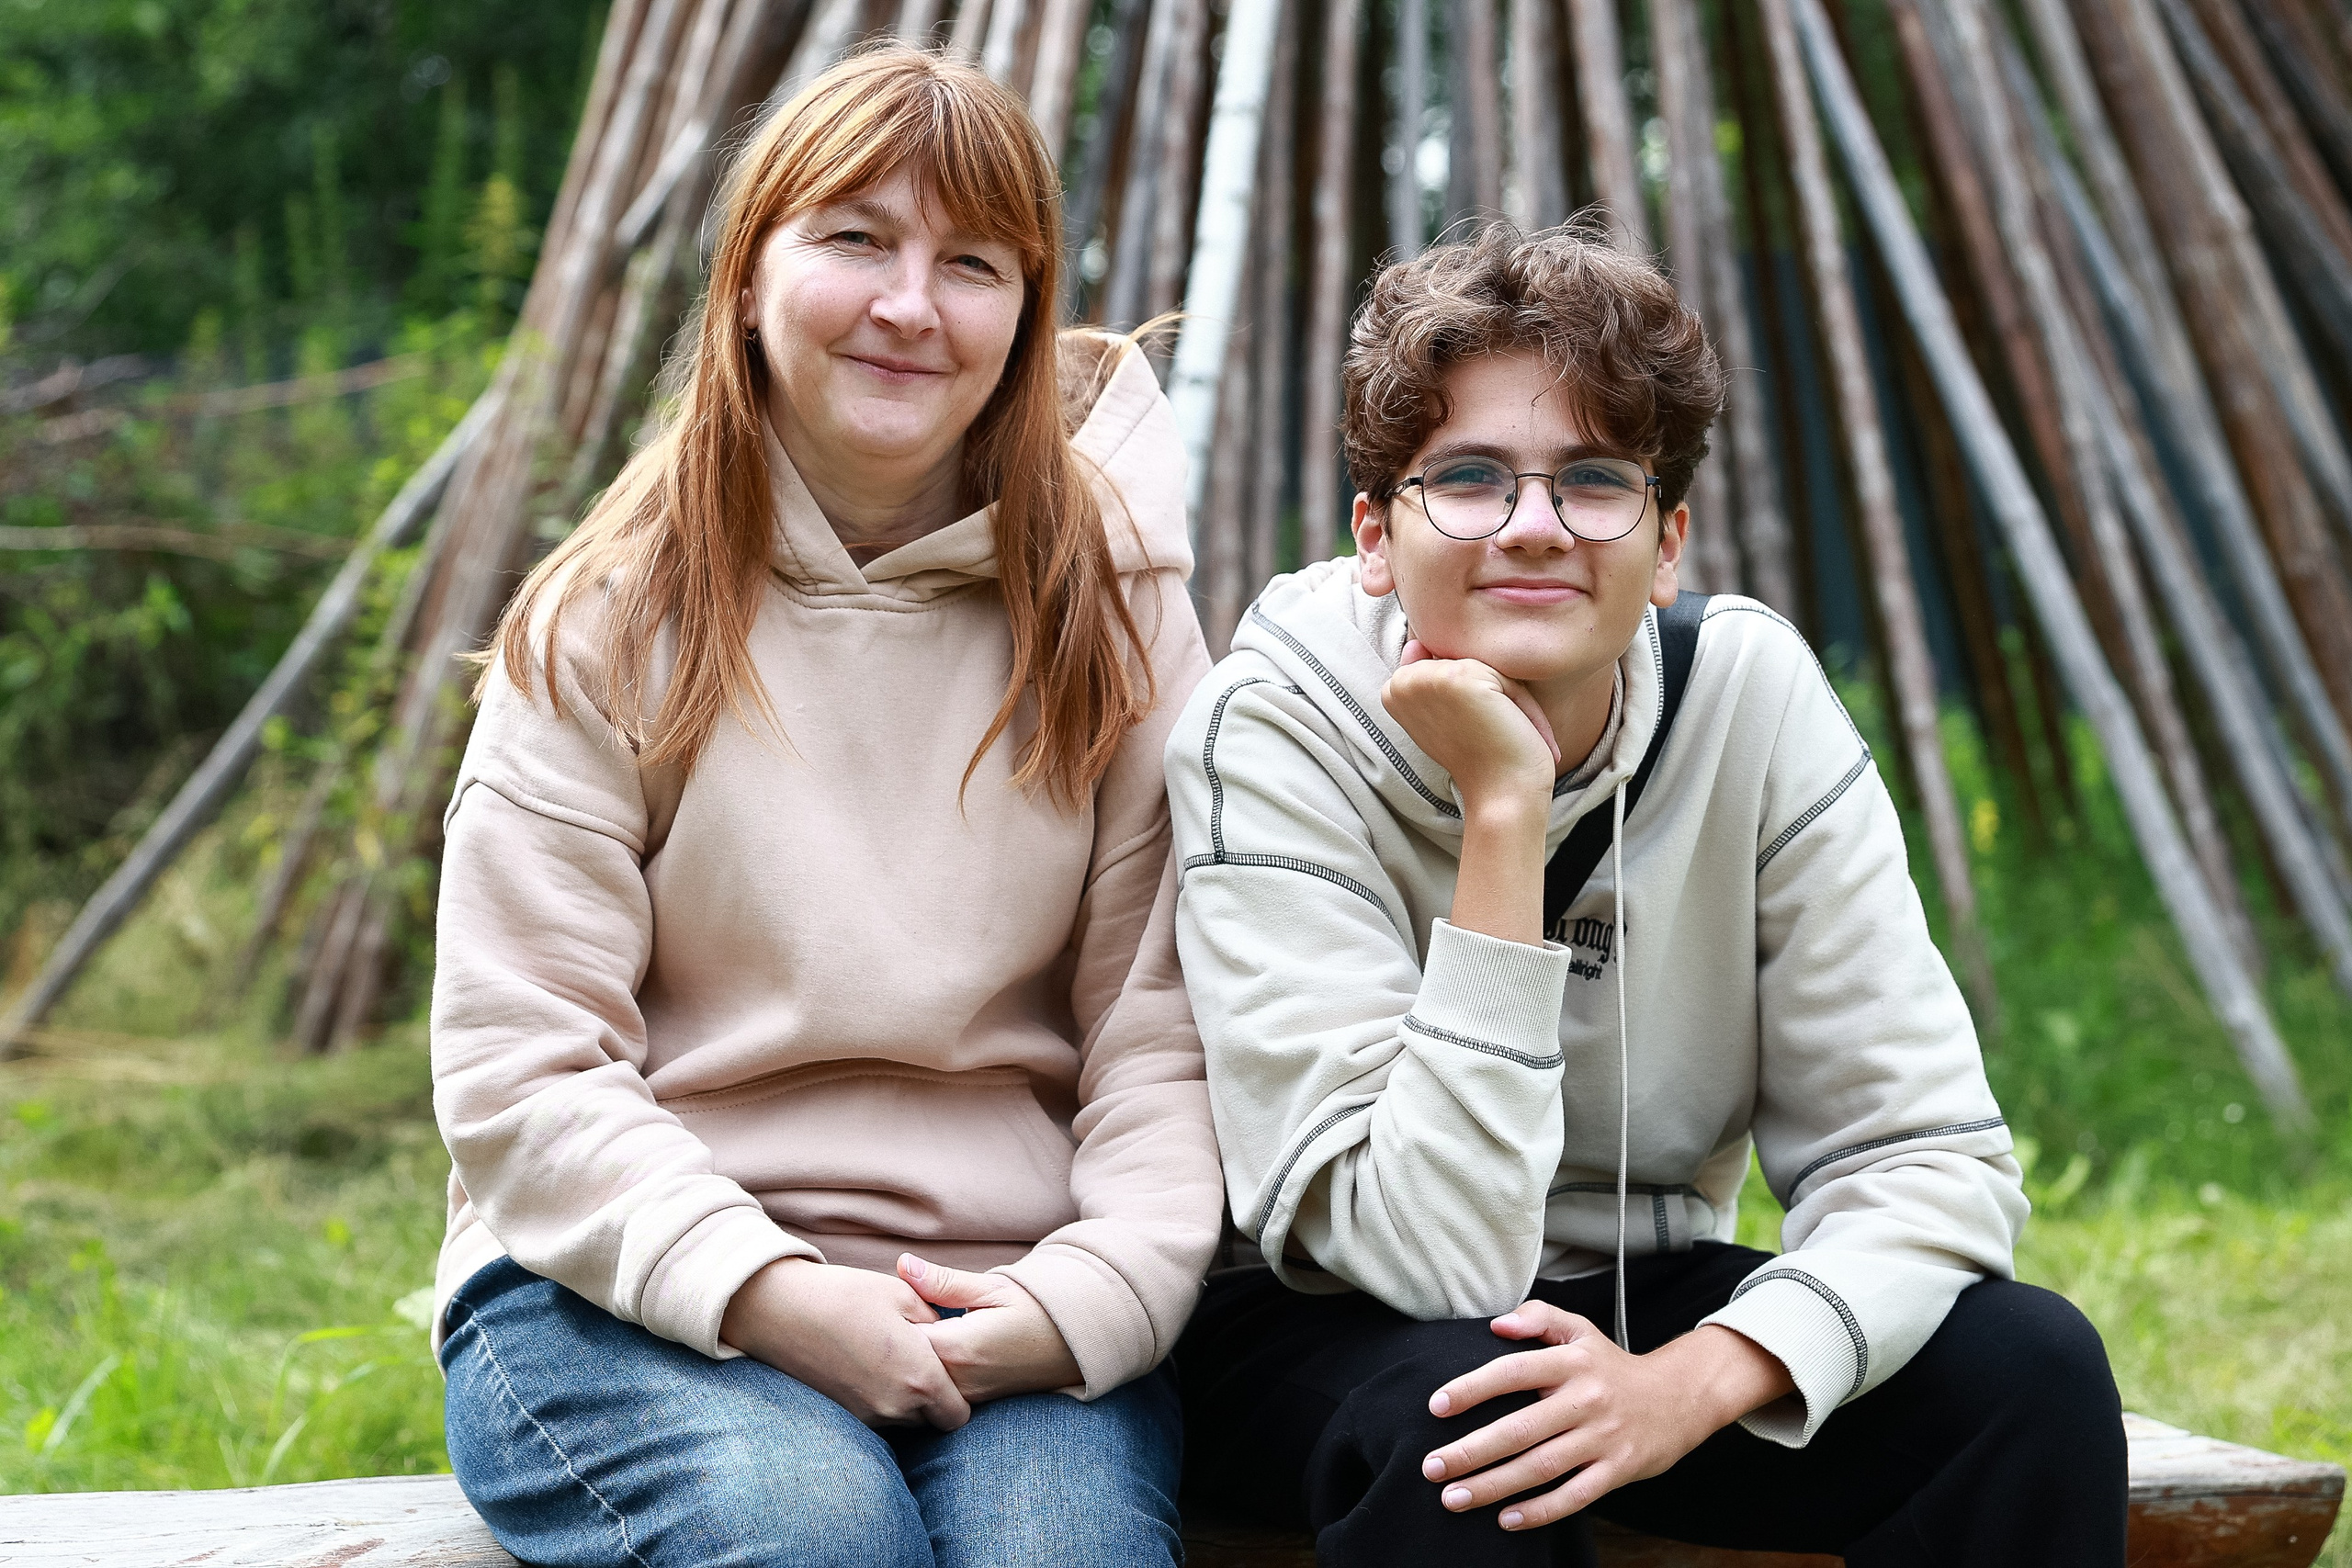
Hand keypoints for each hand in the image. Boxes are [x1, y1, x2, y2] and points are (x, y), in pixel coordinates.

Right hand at [719, 1258, 970, 1429]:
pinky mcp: (842, 1415)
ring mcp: (865, 1416)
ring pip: (902, 1420)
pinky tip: (865, 1366)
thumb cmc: (845, 1296)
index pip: (957, 1415)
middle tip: (919, 1359)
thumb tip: (945, 1331)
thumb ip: (936, 1319)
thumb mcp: (902, 1295)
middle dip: (933, 1397)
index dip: (958, 1395)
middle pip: (930, 1420)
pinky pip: (874, 1417)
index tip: (947, 1370)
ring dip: (904, 1398)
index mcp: (919, 1379)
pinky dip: (877, 1398)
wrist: (780, 1310)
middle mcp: (894, 1407)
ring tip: (887, 1358)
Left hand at [899, 1253, 1082, 1404]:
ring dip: (906, 1358)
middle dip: (889, 1342)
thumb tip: (903, 1264)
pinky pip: (933, 1389)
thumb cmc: (1036, 1308)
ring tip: (900, 1334)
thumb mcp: (992, 1288)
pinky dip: (923, 1370)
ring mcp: (965, 1397)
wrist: (1076, 1344)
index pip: (896, 1341)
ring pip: (915, 1380)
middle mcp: (957, 1381)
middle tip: (883, 1319)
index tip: (881, 1305)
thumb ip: (943, 1282)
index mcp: (957, 1349)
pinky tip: (925, 1351)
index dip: (884, 1321)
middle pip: (900, 1366)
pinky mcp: (971, 1402)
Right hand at [1387, 641, 1558, 943]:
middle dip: (1488, 691)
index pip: (1444, 663)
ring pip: (1483, 663)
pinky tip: (1510, 728)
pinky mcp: (1455, 677)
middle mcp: (1400, 682)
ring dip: (1506, 695)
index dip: (1469, 695)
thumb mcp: (1447, 714)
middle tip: (1489, 733)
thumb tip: (1415, 642)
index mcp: (1393, 690)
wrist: (1501, 793)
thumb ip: (1432, 677)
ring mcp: (1425, 678)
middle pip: (1463, 658)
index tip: (1471, 732)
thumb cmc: (1482, 758)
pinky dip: (1519, 700)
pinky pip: (1501, 671)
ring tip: (1501, 731)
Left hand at [1419, 1304, 1794, 1530]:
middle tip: (1431, 1467)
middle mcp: (1586, 1400)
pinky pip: (1574, 1496)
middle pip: (1520, 1429)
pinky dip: (1540, 1511)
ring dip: (1493, 1486)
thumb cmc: (1612, 1366)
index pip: (1514, 1371)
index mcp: (1571, 1362)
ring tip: (1452, 1497)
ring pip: (1541, 1468)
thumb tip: (1496, 1324)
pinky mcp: (1618, 1470)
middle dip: (1471, 1451)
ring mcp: (1603, 1438)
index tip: (1436, 1406)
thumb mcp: (1581, 1331)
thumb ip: (1539, 1318)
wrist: (1680, 1397)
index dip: (1473, 1387)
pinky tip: (1506, 1519)